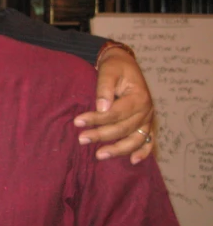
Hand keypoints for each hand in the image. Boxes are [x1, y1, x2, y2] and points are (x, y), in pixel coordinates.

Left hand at [74, 47, 153, 163]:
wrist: (125, 64)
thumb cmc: (116, 67)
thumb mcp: (108, 71)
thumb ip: (104, 88)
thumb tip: (101, 108)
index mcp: (139, 97)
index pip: (116, 113)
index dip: (96, 119)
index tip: (78, 122)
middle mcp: (147, 111)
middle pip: (123, 128)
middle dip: (101, 135)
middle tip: (81, 139)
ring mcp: (148, 119)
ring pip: (136, 140)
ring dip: (118, 150)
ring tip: (99, 155)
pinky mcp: (147, 123)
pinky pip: (148, 141)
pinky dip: (143, 152)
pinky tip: (133, 161)